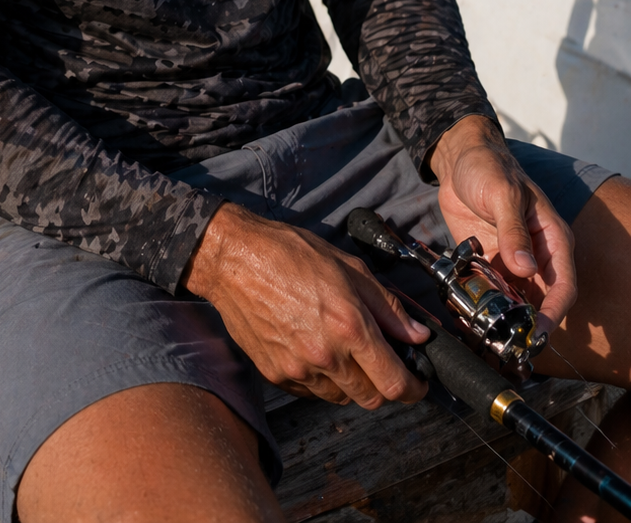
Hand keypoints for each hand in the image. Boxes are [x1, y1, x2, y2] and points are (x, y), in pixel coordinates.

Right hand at [182, 201, 430, 408]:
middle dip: (383, 386)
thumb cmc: (290, 254)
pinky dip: (322, 379)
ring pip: (341, 398)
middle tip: (381, 363)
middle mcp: (326, 355)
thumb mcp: (349, 268)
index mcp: (350, 326)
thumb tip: (418, 334)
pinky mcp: (276, 374)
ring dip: (351, 382)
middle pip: (371, 399)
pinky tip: (315, 349)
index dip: (413, 388)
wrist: (234, 259)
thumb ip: (388, 307)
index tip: (417, 382)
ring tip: (342, 349)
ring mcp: (299, 369)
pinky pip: (312, 392)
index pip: (394, 382)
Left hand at [430, 114, 576, 335]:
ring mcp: (512, 260)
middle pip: (540, 300)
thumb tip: (525, 267)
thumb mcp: (502, 193)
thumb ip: (512, 230)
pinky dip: (481, 301)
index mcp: (552, 238)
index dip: (554, 312)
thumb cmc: (489, 168)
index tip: (538, 332)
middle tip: (507, 341)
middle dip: (526, 323)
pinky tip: (467, 311)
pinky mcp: (489, 261)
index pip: (563, 285)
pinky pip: (489, 289)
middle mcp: (536, 255)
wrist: (460, 158)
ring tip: (484, 331)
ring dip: (502, 316)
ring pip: (514, 299)